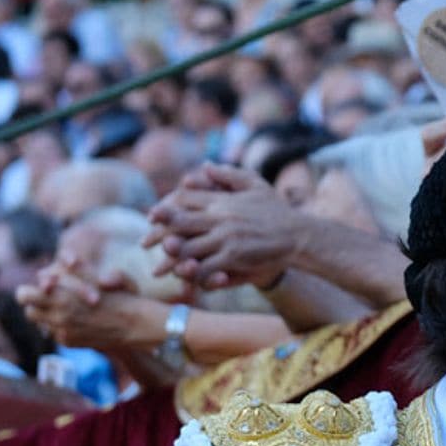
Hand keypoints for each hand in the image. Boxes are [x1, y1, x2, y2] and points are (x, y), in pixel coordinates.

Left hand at [17, 261, 164, 351]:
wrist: (135, 327)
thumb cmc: (122, 297)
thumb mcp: (100, 274)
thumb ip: (82, 267)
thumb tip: (67, 259)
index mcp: (62, 298)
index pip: (24, 295)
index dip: (30, 290)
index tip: (45, 288)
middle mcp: (58, 318)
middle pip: (29, 311)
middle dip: (37, 303)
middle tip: (52, 297)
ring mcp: (63, 332)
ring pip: (40, 323)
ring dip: (48, 314)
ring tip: (65, 308)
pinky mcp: (69, 342)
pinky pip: (55, 332)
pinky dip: (62, 325)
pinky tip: (79, 320)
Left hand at [146, 163, 302, 288]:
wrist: (300, 236)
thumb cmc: (278, 211)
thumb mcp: (256, 185)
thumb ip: (229, 175)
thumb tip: (204, 165)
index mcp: (223, 200)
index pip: (184, 199)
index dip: (165, 208)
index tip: (152, 216)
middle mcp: (221, 218)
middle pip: (180, 223)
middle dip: (160, 234)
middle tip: (145, 244)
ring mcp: (227, 239)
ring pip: (189, 248)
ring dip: (173, 259)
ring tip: (161, 268)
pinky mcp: (235, 258)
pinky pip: (207, 268)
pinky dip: (195, 275)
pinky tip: (187, 280)